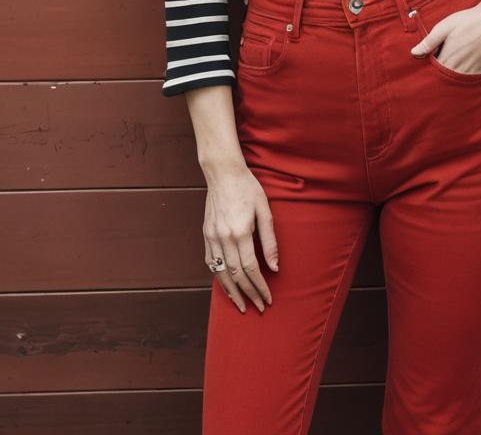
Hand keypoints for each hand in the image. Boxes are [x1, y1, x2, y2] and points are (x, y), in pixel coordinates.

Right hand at [203, 164, 278, 313]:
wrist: (223, 173)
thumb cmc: (248, 189)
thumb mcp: (265, 211)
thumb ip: (269, 240)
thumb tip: (274, 267)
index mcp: (240, 232)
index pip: (251, 269)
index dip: (260, 287)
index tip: (268, 299)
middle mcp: (223, 238)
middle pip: (236, 275)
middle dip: (248, 294)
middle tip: (259, 307)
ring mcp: (212, 237)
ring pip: (221, 273)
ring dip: (232, 292)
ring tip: (241, 305)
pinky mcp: (206, 234)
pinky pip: (211, 262)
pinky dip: (219, 277)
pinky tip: (227, 285)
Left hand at [409, 0, 480, 73]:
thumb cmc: (470, 21)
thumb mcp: (445, 27)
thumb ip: (429, 42)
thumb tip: (414, 52)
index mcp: (448, 59)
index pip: (433, 72)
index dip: (430, 68)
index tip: (431, 62)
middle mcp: (461, 69)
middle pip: (446, 79)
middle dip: (442, 74)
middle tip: (444, 61)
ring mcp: (474, 71)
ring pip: (460, 80)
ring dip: (455, 75)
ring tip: (456, 61)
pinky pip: (473, 78)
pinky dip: (469, 74)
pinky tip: (469, 62)